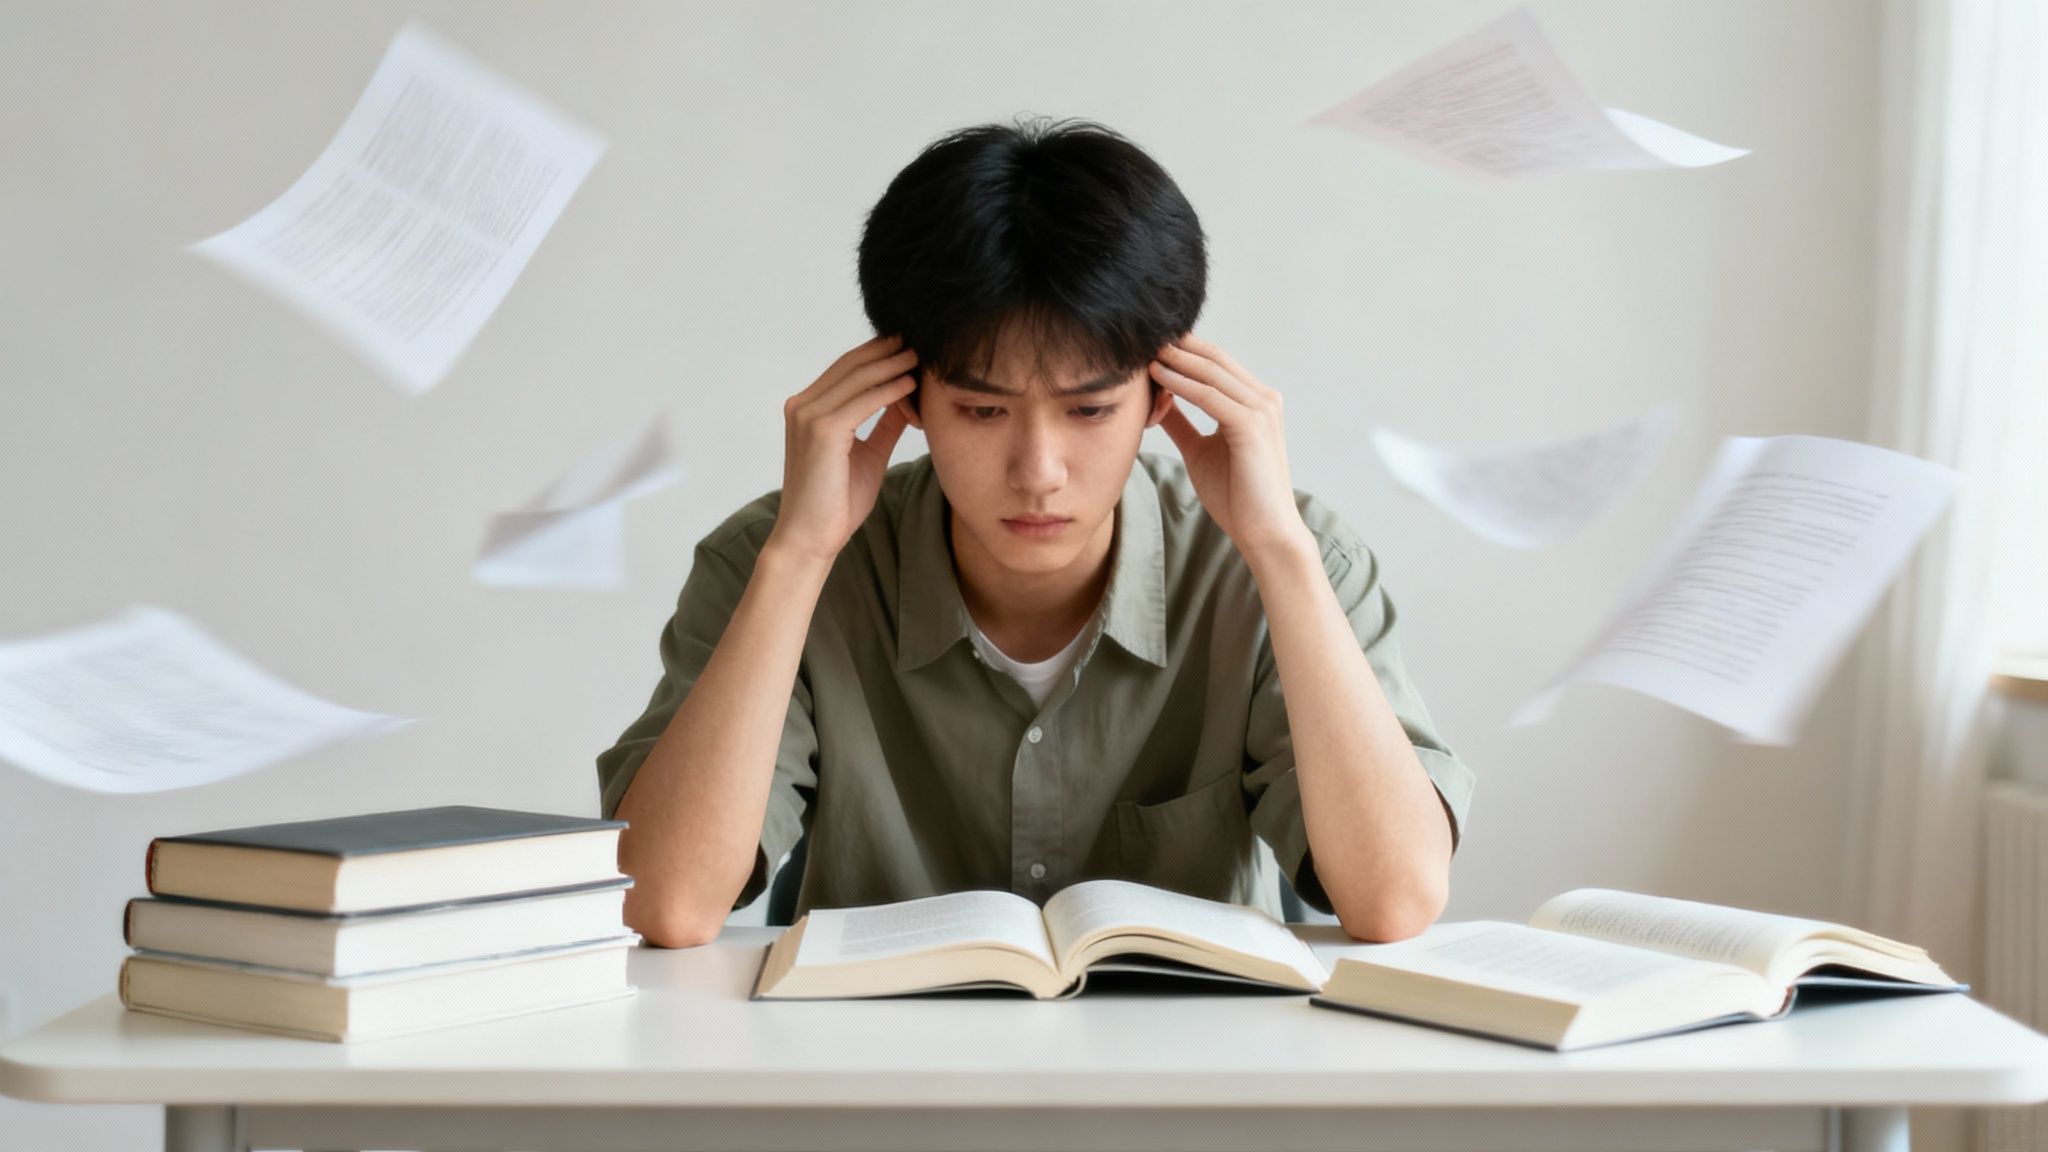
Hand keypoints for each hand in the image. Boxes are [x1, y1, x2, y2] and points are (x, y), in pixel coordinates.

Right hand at [764, 335, 918, 566]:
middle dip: (886, 352)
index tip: (908, 347)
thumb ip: (882, 425)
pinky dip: (889, 390)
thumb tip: (904, 400)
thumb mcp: (868, 454)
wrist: (812, 538)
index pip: (845, 369)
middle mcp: (802, 406)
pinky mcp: (821, 431)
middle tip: (918, 341)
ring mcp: (808, 416)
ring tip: (919, 357)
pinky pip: (863, 401)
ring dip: (891, 365)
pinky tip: (910, 384)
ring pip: (858, 379)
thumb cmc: (836, 502)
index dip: (877, 355)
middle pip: (851, 366)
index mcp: (807, 409)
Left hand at [1149, 336, 1312, 560]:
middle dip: (1177, 345)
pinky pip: (1210, 396)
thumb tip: (1157, 402)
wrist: (1264, 532)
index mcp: (1254, 402)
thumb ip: (1182, 423)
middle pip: (1214, 358)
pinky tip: (1157, 377)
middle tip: (1141, 334)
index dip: (1181, 350)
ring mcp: (1261, 410)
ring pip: (1211, 372)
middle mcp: (1262, 399)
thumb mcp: (1199, 450)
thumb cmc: (1237, 496)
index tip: (1147, 343)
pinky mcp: (1252, 426)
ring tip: (1143, 349)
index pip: (1215, 363)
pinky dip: (1182, 384)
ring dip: (1175, 359)